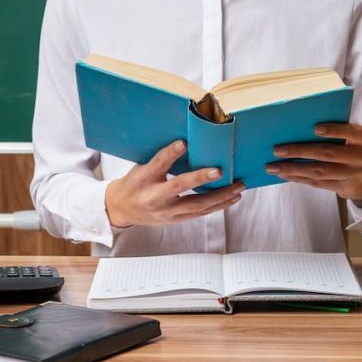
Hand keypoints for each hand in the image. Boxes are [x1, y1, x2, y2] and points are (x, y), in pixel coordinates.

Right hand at [105, 140, 244, 227]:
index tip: (183, 143)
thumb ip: (161, 158)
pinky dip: (218, 205)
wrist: (122, 208)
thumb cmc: (136, 182)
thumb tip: (189, 141)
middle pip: (179, 187)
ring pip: (196, 206)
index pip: (158, 163)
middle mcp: (154, 196)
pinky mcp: (176, 220)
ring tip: (238, 186)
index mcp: (143, 177)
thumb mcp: (141, 166)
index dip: (170, 153)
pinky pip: (200, 213)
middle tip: (219, 171)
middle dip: (200, 180)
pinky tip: (232, 198)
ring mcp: (166, 211)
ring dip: (220, 196)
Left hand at [265, 122, 361, 204]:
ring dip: (293, 169)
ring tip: (273, 166)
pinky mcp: (343, 188)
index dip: (334, 130)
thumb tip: (301, 123)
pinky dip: (299, 178)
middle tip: (277, 149)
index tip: (315, 128)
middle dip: (300, 151)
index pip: (351, 132)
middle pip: (328, 154)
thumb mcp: (357, 136)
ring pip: (320, 172)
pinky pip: (318, 183)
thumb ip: (340, 128)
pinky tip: (283, 174)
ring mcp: (353, 175)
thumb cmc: (356, 147)